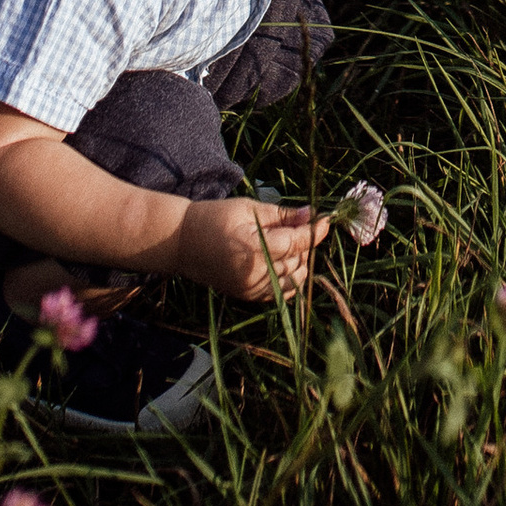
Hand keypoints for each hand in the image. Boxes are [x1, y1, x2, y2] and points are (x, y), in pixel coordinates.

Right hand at [165, 197, 331, 301]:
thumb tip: (312, 214)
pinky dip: (287, 278)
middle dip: (305, 245)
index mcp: (254, 248)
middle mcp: (254, 272)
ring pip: (293, 280)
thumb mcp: (249, 208)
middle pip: (298, 262)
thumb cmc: (214, 218)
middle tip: (300, 227)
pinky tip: (279, 261)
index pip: (298, 243)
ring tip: (287, 244)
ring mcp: (250, 288)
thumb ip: (282, 215)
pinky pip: (280, 292)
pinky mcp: (247, 296)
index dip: (315, 231)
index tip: (326, 220)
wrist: (180, 242)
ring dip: (298, 263)